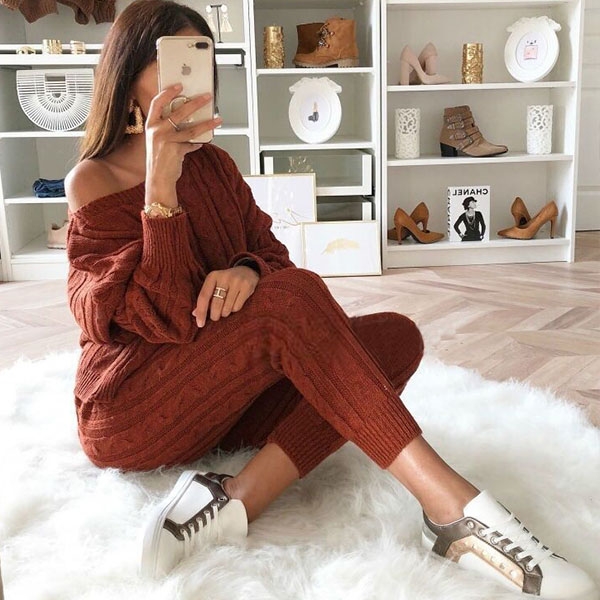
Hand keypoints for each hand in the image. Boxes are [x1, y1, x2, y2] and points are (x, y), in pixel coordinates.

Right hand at [144, 84, 221, 202]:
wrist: (158, 180)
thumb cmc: (159, 161)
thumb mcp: (159, 141)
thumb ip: (169, 130)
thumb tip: (188, 121)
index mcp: (150, 125)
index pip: (157, 103)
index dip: (167, 92)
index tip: (179, 86)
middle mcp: (156, 131)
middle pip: (178, 111)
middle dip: (195, 103)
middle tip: (207, 97)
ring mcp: (166, 140)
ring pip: (191, 128)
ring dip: (207, 123)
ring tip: (217, 119)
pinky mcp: (176, 150)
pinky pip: (192, 144)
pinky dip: (198, 143)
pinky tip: (203, 142)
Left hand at [192, 266, 258, 327]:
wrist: (247, 271)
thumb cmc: (226, 282)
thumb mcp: (214, 285)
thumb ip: (205, 298)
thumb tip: (195, 314)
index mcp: (213, 276)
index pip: (203, 296)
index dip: (201, 312)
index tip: (200, 324)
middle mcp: (224, 277)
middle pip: (216, 304)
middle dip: (214, 315)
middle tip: (215, 317)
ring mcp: (237, 282)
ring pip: (227, 308)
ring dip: (225, 313)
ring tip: (226, 308)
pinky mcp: (247, 287)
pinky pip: (237, 307)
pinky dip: (234, 309)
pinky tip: (235, 303)